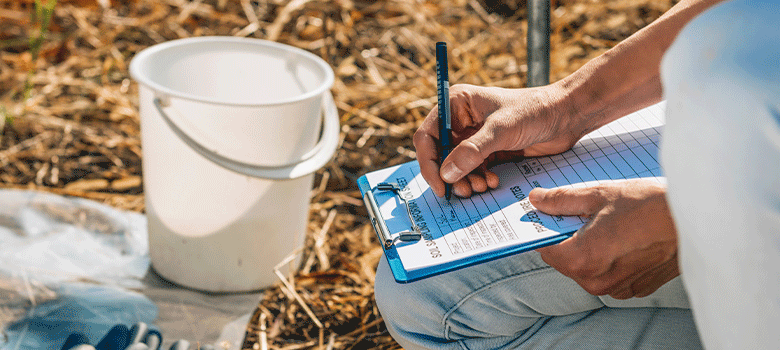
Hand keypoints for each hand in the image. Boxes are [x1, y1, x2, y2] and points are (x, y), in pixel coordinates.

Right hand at [413, 83, 586, 197]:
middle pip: (440, 154)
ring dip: (465, 180)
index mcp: (456, 104)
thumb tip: (446, 173)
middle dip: (449, 174)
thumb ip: (472, 151)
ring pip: (456, 166)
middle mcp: (461, 119)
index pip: (428, 135)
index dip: (429, 161)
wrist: (566, 115)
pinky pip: (473, 170)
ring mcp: (474, 136)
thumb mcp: (501, 130)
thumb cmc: (535, 110)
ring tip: (480, 188)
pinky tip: (492, 182)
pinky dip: (478, 179)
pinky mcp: (489, 150)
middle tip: (463, 191)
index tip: (439, 184)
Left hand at [530, 180, 678, 298]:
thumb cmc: (649, 204)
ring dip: (590, 249)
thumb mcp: (598, 194)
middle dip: (569, 238)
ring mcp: (618, 288)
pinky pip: (610, 275)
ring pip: (587, 269)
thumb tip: (537, 200)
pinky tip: (625, 238)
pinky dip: (611, 259)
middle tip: (585, 214)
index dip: (546, 230)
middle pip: (566, 261)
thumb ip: (562, 200)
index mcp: (583, 259)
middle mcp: (597, 281)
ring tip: (610, 224)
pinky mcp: (636, 288)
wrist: (696, 218)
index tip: (551, 215)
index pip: (545, 249)